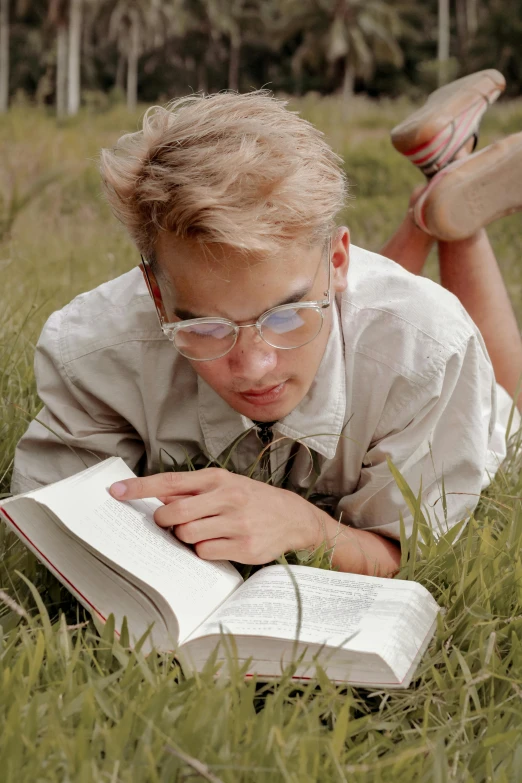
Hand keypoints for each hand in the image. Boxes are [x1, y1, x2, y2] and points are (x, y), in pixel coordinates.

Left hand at [109, 468, 321, 563]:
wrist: (293, 517)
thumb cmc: (251, 499)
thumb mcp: (224, 484)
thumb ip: (192, 490)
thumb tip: (158, 495)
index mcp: (218, 479)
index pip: (170, 481)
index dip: (140, 487)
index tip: (115, 491)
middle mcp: (227, 498)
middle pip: (173, 513)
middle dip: (164, 521)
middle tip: (170, 523)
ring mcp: (236, 524)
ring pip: (187, 535)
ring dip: (186, 537)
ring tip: (202, 532)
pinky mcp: (244, 547)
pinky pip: (205, 553)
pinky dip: (204, 551)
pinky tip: (218, 543)